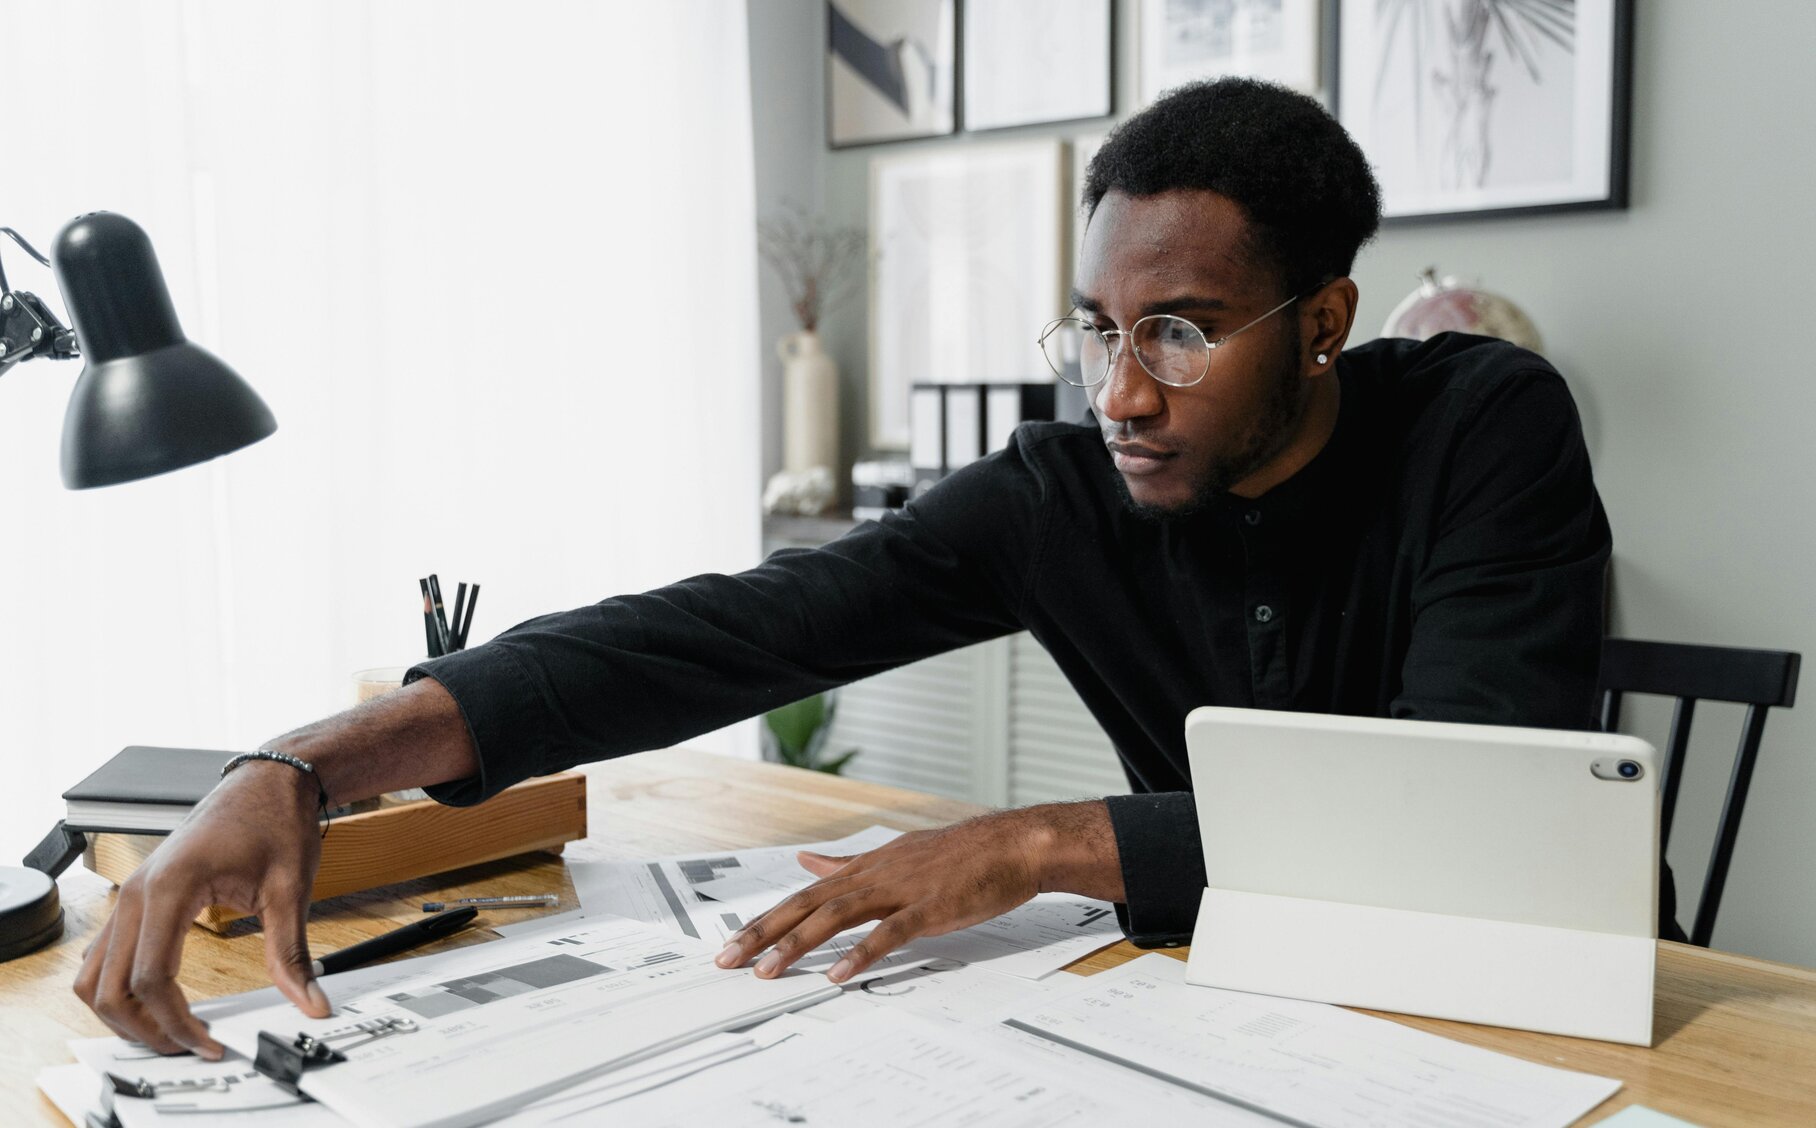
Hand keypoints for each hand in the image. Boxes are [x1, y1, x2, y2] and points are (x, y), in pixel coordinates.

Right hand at [73, 762, 330, 1058]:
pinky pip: (104, 954)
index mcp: (171, 887)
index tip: (209, 1043)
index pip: (151, 978)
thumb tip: (309, 999)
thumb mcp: (291, 887)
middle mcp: (136, 891)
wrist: (266, 780)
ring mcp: (129, 893)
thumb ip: (292, 952)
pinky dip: (117, 987)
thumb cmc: (275, 820)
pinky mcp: (135, 896)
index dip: (176, 1022)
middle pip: (109, 986)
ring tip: (170, 1033)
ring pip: (94, 974)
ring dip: (122, 1013)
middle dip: (143, 1028)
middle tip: (188, 1048)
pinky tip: (156, 1003)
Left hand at [713, 802, 1122, 982]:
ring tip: (767, 971)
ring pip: (836, 917)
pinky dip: (859, 954)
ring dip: (797, 944)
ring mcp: (900, 890)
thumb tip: (807, 862)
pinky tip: (837, 974)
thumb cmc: (960, 855)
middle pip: (806, 904)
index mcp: (866, 866)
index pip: (804, 894)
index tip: (732, 942)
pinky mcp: (928, 908)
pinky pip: (888, 934)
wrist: (1012, 844)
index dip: (766, 918)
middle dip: (762, 933)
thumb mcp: (895, 852)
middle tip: (726, 960)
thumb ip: (848, 864)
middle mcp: (874, 875)